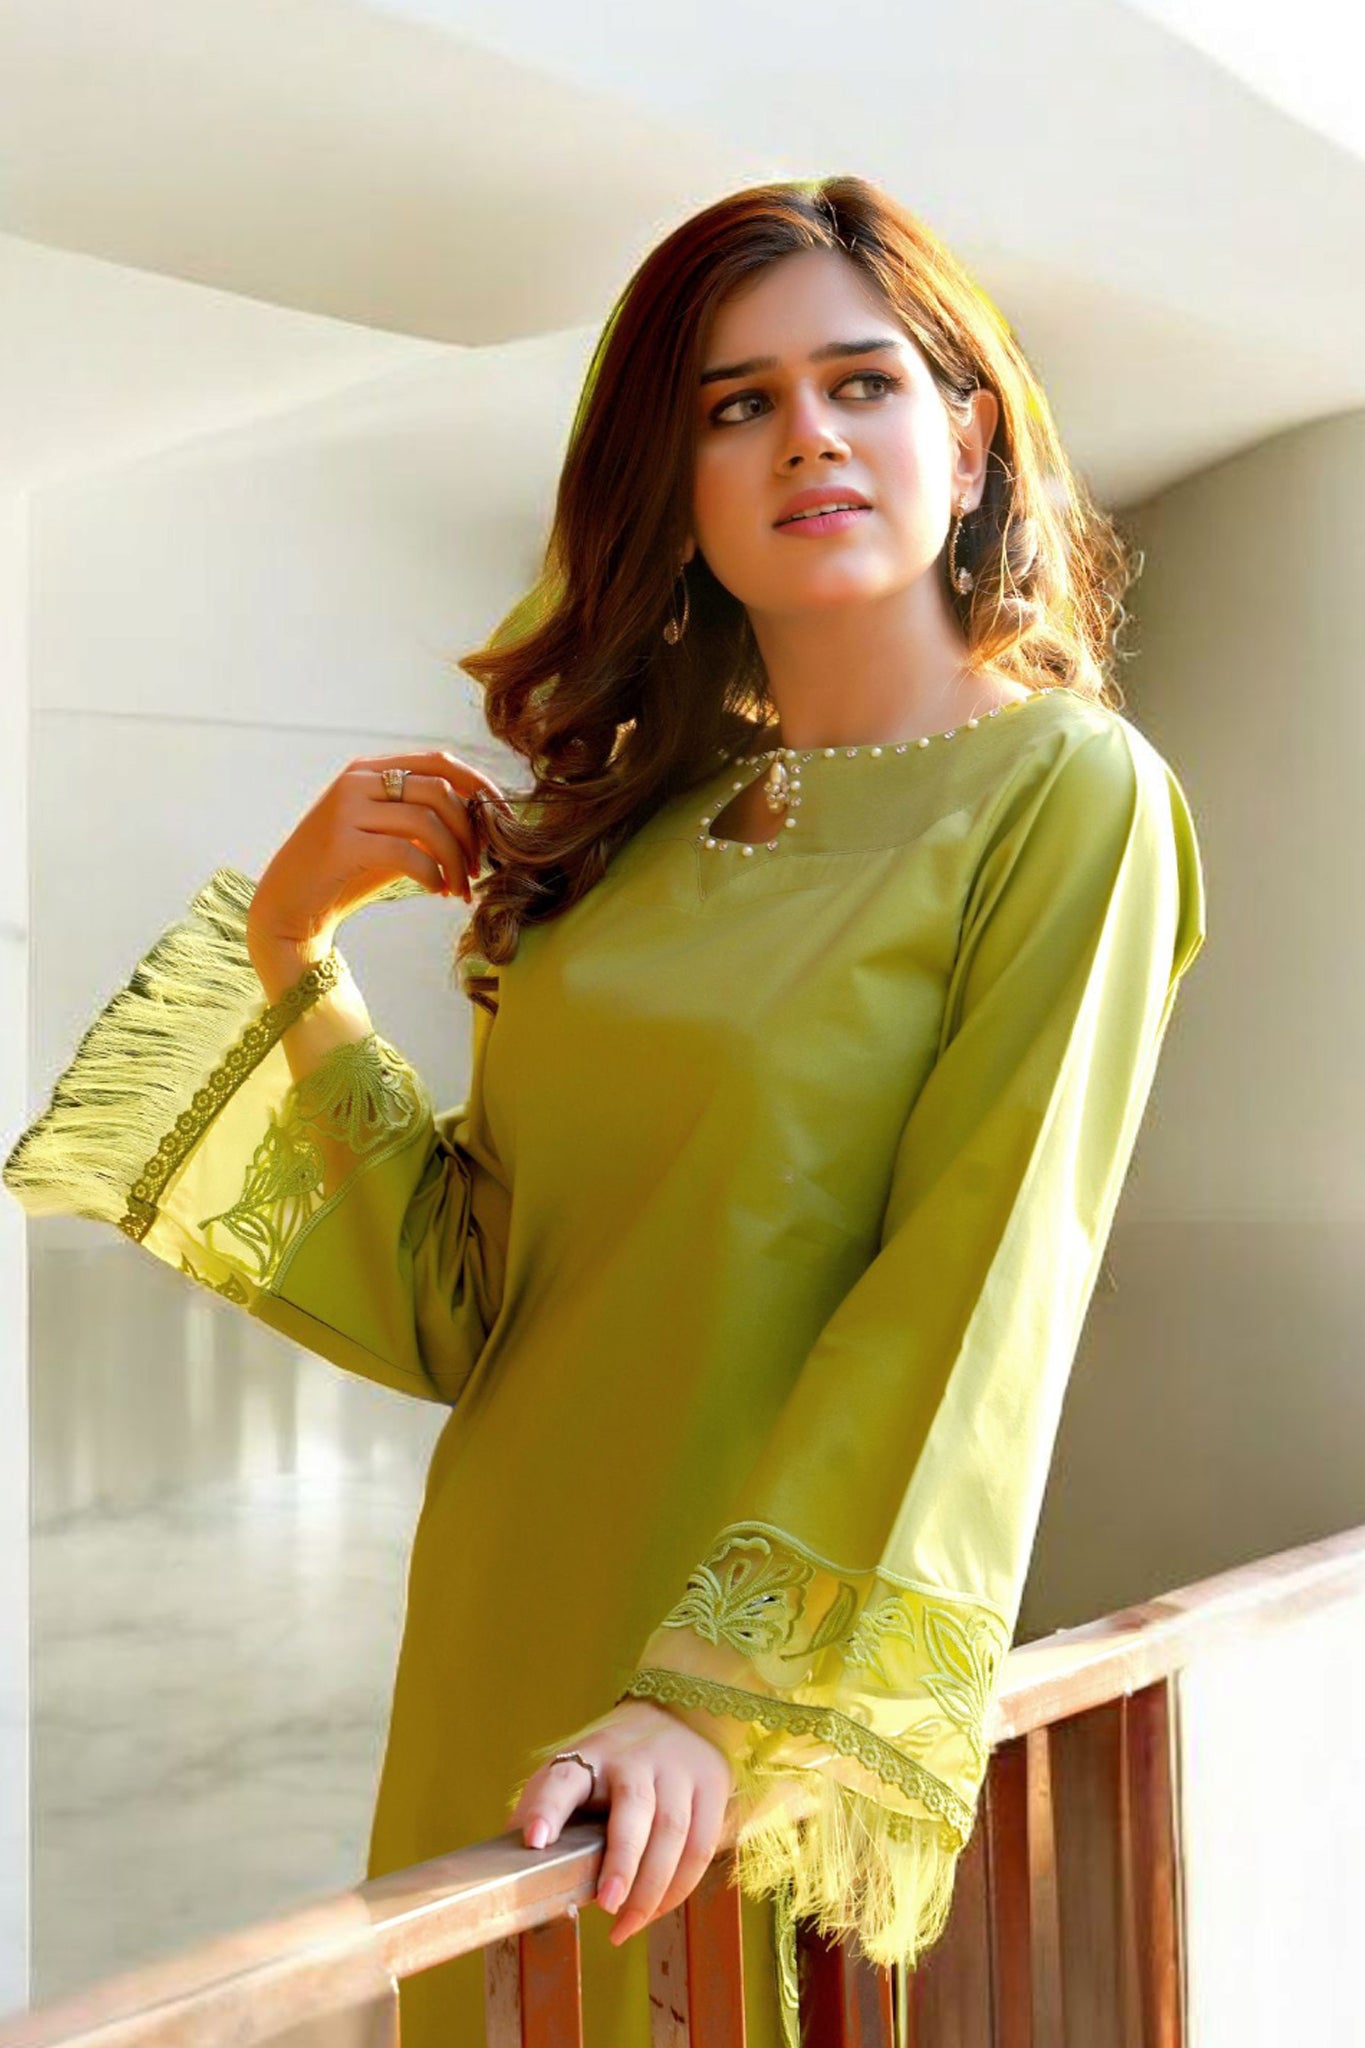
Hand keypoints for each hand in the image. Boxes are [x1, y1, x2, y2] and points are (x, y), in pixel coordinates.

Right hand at [246, 749, 515, 967]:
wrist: (290, 905)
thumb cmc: (346, 872)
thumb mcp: (389, 837)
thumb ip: (424, 821)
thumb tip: (482, 819)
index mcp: (369, 771)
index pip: (439, 761)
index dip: (479, 785)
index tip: (504, 818)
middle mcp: (356, 781)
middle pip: (439, 790)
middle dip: (470, 832)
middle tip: (479, 868)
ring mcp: (345, 810)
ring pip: (428, 822)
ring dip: (456, 860)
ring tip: (460, 888)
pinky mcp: (341, 844)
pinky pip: (406, 852)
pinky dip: (432, 873)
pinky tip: (436, 890)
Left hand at [507, 1699, 737, 1945]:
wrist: (681, 1713)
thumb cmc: (612, 1761)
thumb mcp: (575, 1771)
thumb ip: (543, 1809)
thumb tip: (507, 1865)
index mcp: (589, 1755)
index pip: (563, 1779)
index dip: (547, 1809)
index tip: (534, 1842)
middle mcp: (635, 1759)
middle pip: (633, 1807)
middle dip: (622, 1860)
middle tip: (607, 1905)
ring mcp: (677, 1771)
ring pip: (672, 1831)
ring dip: (652, 1886)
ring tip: (625, 1925)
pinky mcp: (711, 1787)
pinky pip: (701, 1845)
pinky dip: (680, 1885)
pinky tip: (656, 1909)